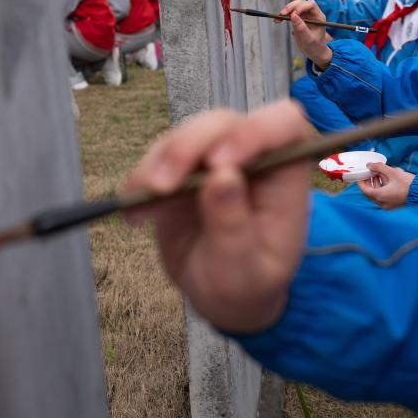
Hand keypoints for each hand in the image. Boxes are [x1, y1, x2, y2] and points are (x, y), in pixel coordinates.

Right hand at [122, 101, 312, 333]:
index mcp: (284, 174)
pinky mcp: (182, 167)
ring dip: (159, 162)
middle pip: (223, 123)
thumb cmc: (246, 283)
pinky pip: (157, 156)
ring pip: (186, 134)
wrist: (219, 294)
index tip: (221, 162)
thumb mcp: (244, 269)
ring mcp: (213, 158)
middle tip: (162, 187)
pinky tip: (134, 213)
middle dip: (189, 147)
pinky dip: (139, 179)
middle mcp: (251, 156)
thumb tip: (221, 177)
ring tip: (142, 206)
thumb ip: (234, 226)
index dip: (255, 130)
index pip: (284, 124)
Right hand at [282, 0, 331, 67]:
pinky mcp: (298, 18)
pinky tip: (277, 20)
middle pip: (301, 3)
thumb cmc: (315, 46)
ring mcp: (305, 15)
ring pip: (295, 6)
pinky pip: (290, 13)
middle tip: (282, 14)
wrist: (314, 52)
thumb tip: (293, 16)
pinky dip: (283, 15)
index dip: (301, 7)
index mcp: (318, 16)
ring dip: (286, 10)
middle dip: (291, 7)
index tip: (292, 14)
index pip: (311, 5)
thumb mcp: (308, 39)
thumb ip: (301, 28)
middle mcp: (312, 13)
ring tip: (278, 18)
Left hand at [357, 163, 413, 209]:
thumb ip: (379, 167)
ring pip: (377, 194)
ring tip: (378, 173)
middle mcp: (382, 203)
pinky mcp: (393, 205)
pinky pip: (383, 197)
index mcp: (380, 196)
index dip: (361, 182)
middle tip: (369, 173)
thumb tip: (369, 165)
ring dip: (376, 184)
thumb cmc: (408, 183)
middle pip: (370, 193)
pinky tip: (385, 179)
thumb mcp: (393, 172)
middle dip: (369, 182)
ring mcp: (388, 205)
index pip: (364, 190)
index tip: (360, 175)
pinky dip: (382, 189)